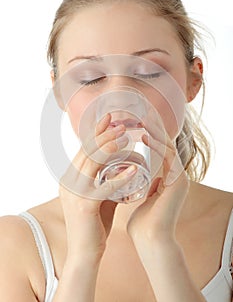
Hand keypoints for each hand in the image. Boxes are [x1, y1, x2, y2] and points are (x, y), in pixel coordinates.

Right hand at [59, 113, 136, 261]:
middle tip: (122, 125)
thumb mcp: (99, 196)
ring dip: (109, 148)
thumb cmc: (95, 224)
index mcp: (71, 178)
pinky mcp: (84, 206)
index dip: (96, 132)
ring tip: (126, 138)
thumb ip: (106, 180)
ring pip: (91, 163)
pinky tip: (135, 170)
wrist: (84, 253)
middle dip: (104, 135)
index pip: (83, 149)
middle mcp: (69, 182)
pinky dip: (120, 178)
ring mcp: (74, 193)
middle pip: (86, 151)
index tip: (110, 118)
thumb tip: (124, 165)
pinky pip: (104, 187)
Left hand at [127, 122, 189, 250]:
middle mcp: (175, 174)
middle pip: (165, 143)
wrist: (150, 240)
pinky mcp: (177, 181)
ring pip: (168, 146)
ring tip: (141, 118)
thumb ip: (142, 183)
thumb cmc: (143, 222)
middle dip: (153, 126)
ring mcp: (178, 177)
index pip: (159, 148)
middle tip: (141, 110)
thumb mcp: (141, 195)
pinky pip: (167, 157)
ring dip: (155, 131)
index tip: (135, 120)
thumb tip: (136, 174)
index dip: (149, 132)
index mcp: (167, 177)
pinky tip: (144, 135)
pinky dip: (156, 145)